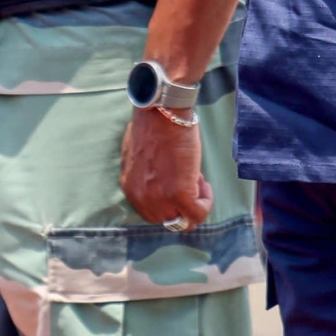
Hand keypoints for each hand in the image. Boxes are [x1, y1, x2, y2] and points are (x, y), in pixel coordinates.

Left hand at [120, 106, 210, 227]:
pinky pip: (198, 214)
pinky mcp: (179, 194)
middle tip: (188, 179)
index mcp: (130, 188)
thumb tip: (159, 178)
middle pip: (167, 220)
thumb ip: (144, 172)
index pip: (151, 212)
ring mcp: (160, 199)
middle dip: (181, 204)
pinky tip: (204, 181)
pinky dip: (206, 201)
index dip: (168, 199)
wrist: (162, 113)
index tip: (177, 180)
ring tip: (197, 179)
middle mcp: (142, 199)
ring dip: (194, 203)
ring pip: (184, 221)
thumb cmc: (153, 124)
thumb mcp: (138, 154)